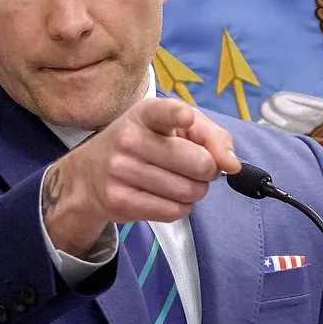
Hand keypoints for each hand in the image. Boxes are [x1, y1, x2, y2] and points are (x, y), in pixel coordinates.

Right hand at [41, 98, 240, 256]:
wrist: (90, 175)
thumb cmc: (144, 144)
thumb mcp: (173, 127)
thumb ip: (211, 136)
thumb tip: (232, 164)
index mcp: (146, 113)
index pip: (164, 112)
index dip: (179, 117)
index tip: (186, 119)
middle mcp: (130, 139)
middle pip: (197, 163)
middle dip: (209, 170)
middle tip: (199, 168)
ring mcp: (122, 171)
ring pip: (189, 191)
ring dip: (196, 191)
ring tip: (181, 182)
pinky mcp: (121, 201)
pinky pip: (174, 211)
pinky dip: (181, 207)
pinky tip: (168, 196)